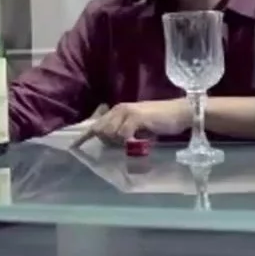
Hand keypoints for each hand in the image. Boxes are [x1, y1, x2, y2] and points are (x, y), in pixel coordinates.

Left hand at [71, 100, 190, 149]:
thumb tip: (113, 144)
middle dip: (108, 142)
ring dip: (120, 143)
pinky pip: (123, 135)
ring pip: (110, 133)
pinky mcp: (136, 117)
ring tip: (136, 141)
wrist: (180, 113)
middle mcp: (119, 109)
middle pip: (101, 130)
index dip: (85, 136)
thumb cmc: (160, 121)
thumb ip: (124, 132)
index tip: (74, 146)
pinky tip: (139, 142)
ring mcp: (127, 112)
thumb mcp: (138, 127)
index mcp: (118, 110)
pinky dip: (128, 142)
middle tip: (128, 144)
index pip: (97, 124)